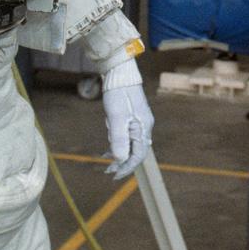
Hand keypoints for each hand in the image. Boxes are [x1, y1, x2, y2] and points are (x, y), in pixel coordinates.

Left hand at [101, 60, 154, 178]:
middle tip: (107, 171)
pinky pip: (126, 135)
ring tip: (105, 157)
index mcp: (143, 128)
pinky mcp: (132, 116)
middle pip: (134, 151)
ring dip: (118, 152)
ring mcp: (139, 121)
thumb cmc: (118, 94)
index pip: (138, 155)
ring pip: (129, 143)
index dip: (126, 167)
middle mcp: (144, 126)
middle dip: (121, 162)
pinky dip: (118, 142)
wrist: (119, 73)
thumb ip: (119, 139)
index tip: (114, 175)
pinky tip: (109, 145)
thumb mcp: (116, 117)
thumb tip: (120, 159)